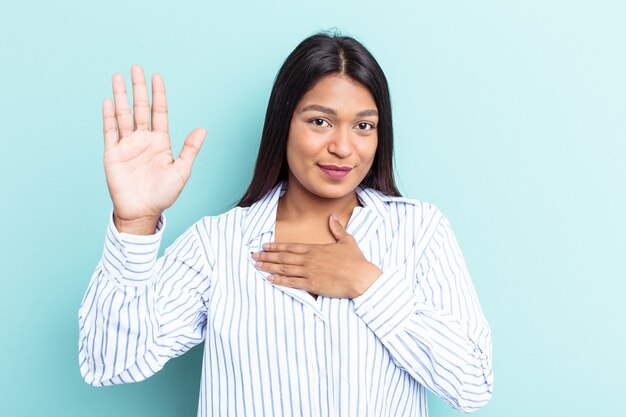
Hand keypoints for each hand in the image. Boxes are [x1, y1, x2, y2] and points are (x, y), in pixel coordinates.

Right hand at [103, 65, 205, 225]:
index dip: (158, 95)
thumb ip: (189, 149)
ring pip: (123, 115)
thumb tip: (202, 129)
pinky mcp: (113, 154)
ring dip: (120, 96)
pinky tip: (108, 101)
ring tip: (118, 76)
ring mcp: (127, 146)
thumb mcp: (181, 171)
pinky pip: (110, 131)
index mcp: (160, 142)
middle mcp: (143, 140)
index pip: (159, 112)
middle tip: (136, 68)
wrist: (143, 212)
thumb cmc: (164, 194)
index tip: (157, 76)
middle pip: (139, 108)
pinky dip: (109, 116)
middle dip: (138, 88)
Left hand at [253, 213, 382, 297]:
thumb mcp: (347, 241)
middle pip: (283, 257)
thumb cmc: (356, 260)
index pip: (290, 246)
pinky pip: (292, 283)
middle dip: (266, 256)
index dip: (276, 246)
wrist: (362, 278)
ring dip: (268, 267)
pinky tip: (269, 279)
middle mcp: (309, 260)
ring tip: (257, 266)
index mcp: (315, 249)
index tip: (264, 246)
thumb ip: (337, 229)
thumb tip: (332, 216)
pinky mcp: (312, 285)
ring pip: (284, 269)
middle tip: (253, 256)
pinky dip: (279, 281)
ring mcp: (309, 273)